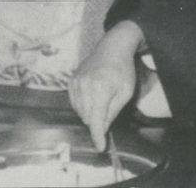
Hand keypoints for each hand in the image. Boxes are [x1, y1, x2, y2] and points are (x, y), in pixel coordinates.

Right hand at [69, 20, 143, 150]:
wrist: (112, 48)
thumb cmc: (123, 70)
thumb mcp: (125, 92)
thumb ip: (113, 111)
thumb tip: (101, 128)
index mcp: (100, 90)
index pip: (95, 120)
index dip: (97, 136)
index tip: (100, 147)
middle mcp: (84, 87)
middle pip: (87, 117)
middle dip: (97, 119)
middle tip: (109, 107)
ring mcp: (75, 84)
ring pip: (79, 111)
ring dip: (90, 112)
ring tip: (103, 96)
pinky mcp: (70, 82)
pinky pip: (74, 102)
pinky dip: (83, 104)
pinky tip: (93, 94)